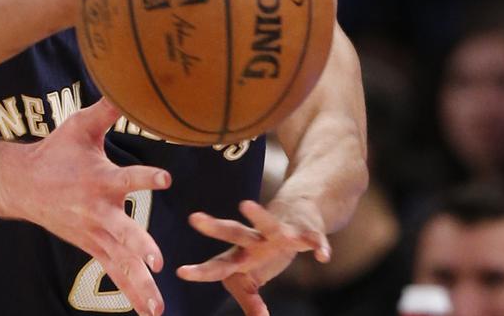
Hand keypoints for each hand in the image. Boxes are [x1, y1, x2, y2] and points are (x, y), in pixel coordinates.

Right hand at [19, 100, 172, 315]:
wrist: (22, 185)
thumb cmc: (57, 152)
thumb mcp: (80, 126)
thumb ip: (109, 108)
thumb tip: (130, 79)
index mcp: (99, 179)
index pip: (126, 178)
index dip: (146, 178)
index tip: (166, 180)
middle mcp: (97, 211)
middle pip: (121, 231)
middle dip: (138, 246)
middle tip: (156, 260)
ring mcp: (94, 234)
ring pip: (120, 262)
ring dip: (139, 284)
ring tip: (158, 306)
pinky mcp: (93, 248)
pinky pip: (115, 274)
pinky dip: (132, 293)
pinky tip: (152, 312)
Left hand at [176, 199, 329, 315]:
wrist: (299, 212)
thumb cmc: (267, 248)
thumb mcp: (255, 273)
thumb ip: (249, 299)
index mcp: (241, 254)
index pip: (218, 263)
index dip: (201, 270)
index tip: (181, 272)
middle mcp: (257, 240)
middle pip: (233, 233)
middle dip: (214, 228)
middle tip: (193, 218)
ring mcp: (281, 232)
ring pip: (269, 224)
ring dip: (259, 216)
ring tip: (244, 204)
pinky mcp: (307, 230)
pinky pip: (313, 239)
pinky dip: (318, 247)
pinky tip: (322, 256)